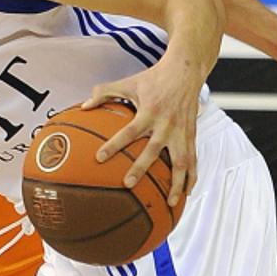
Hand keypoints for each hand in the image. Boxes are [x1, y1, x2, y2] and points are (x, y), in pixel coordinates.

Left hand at [81, 67, 200, 207]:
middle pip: (153, 150)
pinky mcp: (192, 135)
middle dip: (140, 168)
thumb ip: (104, 92)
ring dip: (176, 183)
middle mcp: (166, 124)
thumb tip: (83, 106)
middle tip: (127, 184)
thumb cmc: (154, 78)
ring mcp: (181, 132)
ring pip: (180, 162)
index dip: (114, 145)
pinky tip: (187, 192)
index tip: (99, 158)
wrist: (186, 72)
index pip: (129, 131)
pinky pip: (193, 160)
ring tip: (169, 203)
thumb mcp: (128, 82)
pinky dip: (191, 177)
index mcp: (149, 112)